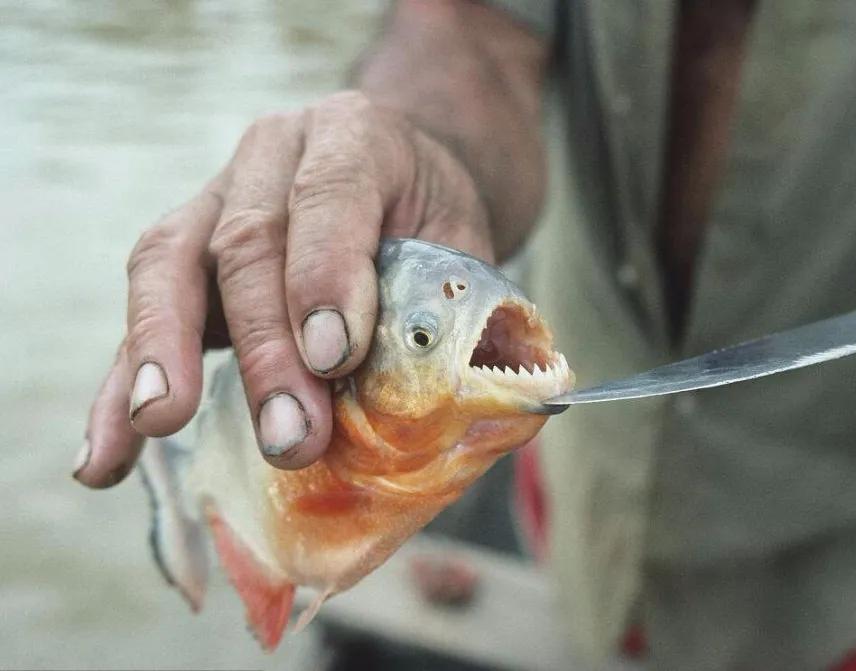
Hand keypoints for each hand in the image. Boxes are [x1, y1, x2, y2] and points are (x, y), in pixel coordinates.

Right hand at [75, 91, 492, 486]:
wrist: (403, 178)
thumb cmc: (435, 222)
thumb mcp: (463, 246)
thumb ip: (442, 307)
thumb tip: (425, 413)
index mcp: (355, 135)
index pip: (330, 195)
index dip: (327, 276)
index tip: (334, 357)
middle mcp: (273, 153)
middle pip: (246, 243)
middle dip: (264, 348)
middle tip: (287, 435)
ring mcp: (213, 196)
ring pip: (168, 262)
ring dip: (163, 351)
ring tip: (159, 421)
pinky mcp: (182, 252)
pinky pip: (143, 312)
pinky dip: (122, 382)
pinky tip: (105, 452)